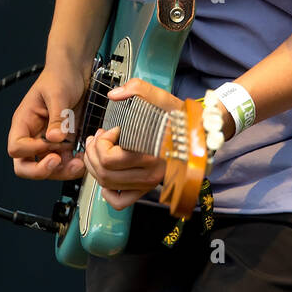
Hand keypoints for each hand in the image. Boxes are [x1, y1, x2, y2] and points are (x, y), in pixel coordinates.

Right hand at [8, 62, 86, 180]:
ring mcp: (47, 142)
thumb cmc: (60, 75)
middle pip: (25, 166)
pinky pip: (63, 163)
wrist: (77, 71)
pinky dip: (72, 166)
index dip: (31, 151)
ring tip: (78, 162)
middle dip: (41, 170)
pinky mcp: (62, 144)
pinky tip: (83, 158)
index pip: (16, 148)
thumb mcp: (58, 94)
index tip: (50, 143)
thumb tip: (53, 138)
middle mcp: (33, 135)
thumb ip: (56, 117)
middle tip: (59, 161)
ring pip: (46, 169)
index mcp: (24, 121)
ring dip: (61, 171)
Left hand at [83, 78, 182, 210]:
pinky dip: (107, 192)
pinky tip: (107, 174)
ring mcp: (147, 184)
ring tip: (97, 148)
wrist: (197, 137)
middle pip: (104, 172)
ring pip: (106, 185)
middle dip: (93, 152)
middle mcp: (150, 174)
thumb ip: (138, 89)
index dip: (103, 141)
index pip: (110, 158)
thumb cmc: (179, 119)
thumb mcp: (162, 97)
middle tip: (98, 137)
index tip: (112, 129)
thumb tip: (114, 95)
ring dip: (94, 166)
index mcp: (151, 153)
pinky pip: (120, 202)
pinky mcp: (145, 189)